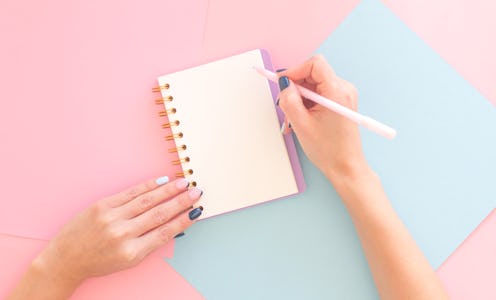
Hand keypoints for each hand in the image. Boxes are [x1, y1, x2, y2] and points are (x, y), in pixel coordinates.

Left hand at [29, 176, 202, 294]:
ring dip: (169, 190)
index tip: (197, 211)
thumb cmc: (98, 262)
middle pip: (160, 214)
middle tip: (197, 192)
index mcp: (132, 252)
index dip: (183, 220)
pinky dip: (148, 186)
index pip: (165, 232)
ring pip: (147, 200)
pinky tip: (162, 181)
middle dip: (182, 202)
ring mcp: (111, 218)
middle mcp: (122, 234)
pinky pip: (130, 193)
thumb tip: (173, 224)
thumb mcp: (128, 261)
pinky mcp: (102, 205)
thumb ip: (149, 243)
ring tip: (184, 183)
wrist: (66, 259)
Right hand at [277, 55, 367, 183]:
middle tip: (285, 106)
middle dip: (295, 88)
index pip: (314, 64)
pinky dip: (306, 104)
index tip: (281, 82)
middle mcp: (344, 89)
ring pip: (313, 85)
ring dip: (299, 99)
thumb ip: (289, 100)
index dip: (294, 71)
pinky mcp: (340, 102)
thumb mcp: (301, 124)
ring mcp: (343, 96)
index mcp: (337, 91)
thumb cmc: (329, 150)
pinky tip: (302, 119)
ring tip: (293, 119)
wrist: (345, 166)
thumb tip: (283, 83)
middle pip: (312, 74)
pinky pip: (318, 94)